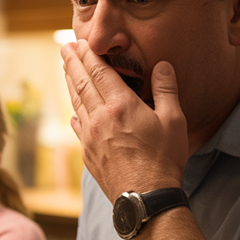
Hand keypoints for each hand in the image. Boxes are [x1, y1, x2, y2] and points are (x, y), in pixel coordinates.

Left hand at [61, 41, 186, 197]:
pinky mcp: (88, 154)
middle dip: (72, 63)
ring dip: (70, 84)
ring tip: (66, 70)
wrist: (145, 197)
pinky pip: (78, 127)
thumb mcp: (174, 120)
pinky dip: (75, 114)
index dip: (88, 55)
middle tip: (64, 48)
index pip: (99, 72)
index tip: (80, 42)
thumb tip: (162, 65)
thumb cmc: (164, 159)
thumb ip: (166, 89)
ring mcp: (90, 137)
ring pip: (76, 103)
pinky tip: (74, 112)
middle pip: (81, 83)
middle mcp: (99, 118)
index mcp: (120, 105)